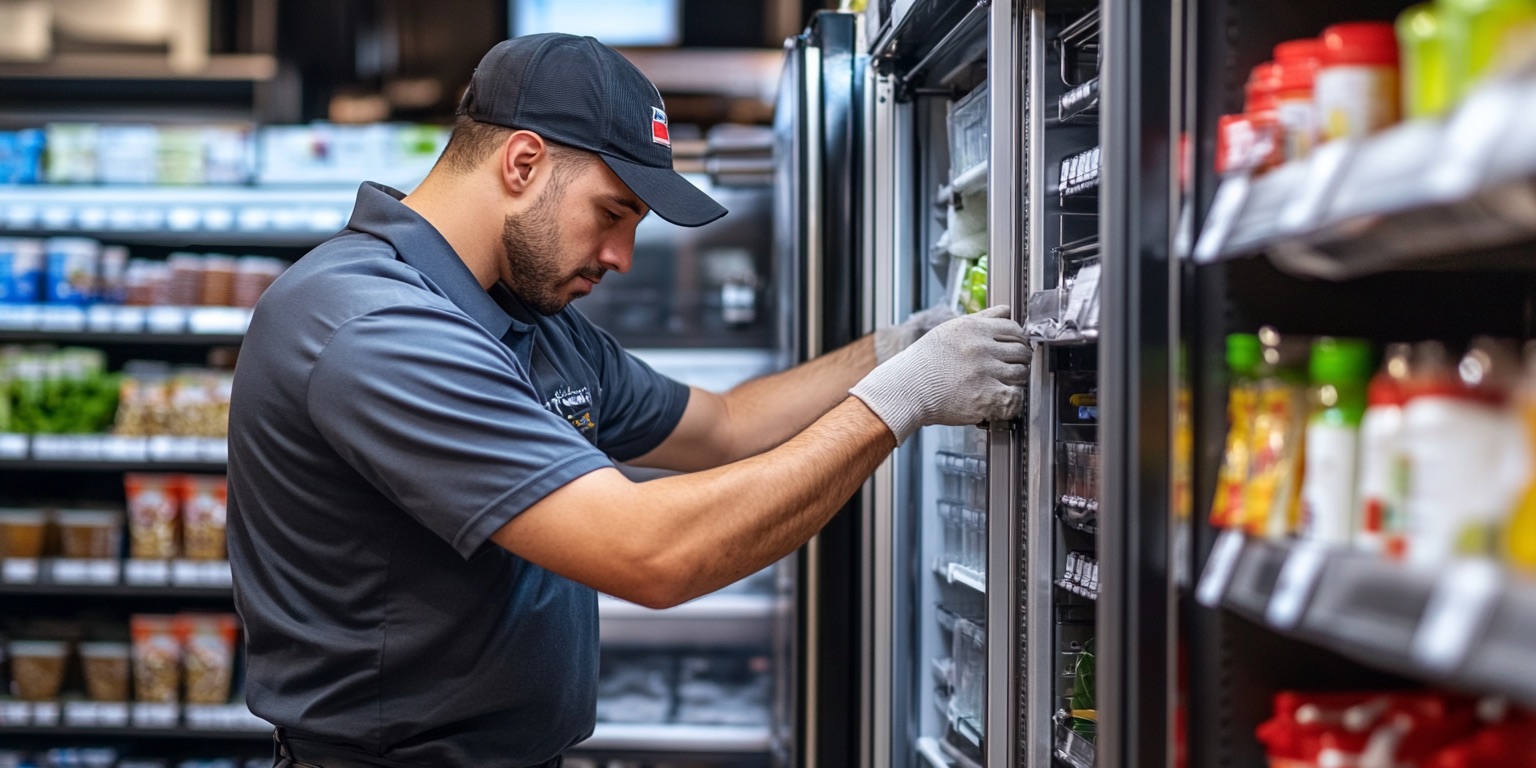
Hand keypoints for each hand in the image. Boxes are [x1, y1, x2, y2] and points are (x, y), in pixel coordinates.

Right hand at [850, 306, 1031, 442]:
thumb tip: (1005, 310)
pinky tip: (1002, 401)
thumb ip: (981, 318)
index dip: (1019, 340)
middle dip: (1019, 360)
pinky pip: (1016, 398)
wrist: (906, 390)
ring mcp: (986, 372)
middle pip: (1021, 351)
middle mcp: (982, 348)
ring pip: (1021, 374)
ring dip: (1016, 381)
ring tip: (1003, 384)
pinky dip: (1013, 402)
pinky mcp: (986, 397)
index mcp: (974, 329)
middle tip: (1010, 369)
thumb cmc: (923, 363)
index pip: (1014, 329)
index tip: (1016, 349)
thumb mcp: (949, 330)